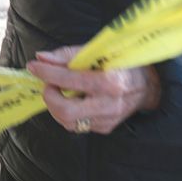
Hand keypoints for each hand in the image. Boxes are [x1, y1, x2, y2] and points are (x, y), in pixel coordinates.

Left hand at [27, 45, 160, 134]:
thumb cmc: (120, 63)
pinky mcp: (105, 128)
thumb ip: (68, 55)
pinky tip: (73, 99)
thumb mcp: (98, 52)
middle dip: (49, 97)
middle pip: (65, 111)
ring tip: (59, 91)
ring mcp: (107, 120)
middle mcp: (109, 104)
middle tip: (49, 84)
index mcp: (110, 81)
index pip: (70, 79)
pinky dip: (68, 112)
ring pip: (68, 122)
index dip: (47, 72)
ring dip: (56, 106)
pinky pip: (77, 125)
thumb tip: (41, 58)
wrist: (148, 85)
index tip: (33, 66)